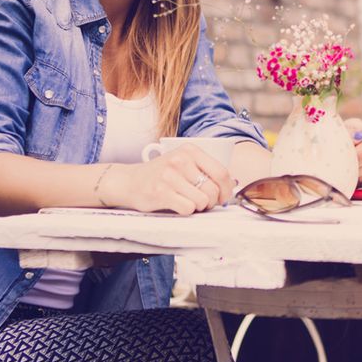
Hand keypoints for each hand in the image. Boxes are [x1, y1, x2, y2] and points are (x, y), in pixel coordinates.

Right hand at [100, 146, 232, 214]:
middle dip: (212, 201)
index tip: (224, 198)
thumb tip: (231, 186)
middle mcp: (180, 160)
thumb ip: (204, 170)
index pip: (221, 172)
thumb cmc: (161, 175)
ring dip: (198, 207)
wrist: (129, 181)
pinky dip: (186, 211)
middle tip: (203, 203)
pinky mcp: (160, 192)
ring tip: (188, 202)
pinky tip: (177, 205)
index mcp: (190, 150)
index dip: (227, 189)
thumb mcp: (183, 162)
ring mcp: (169, 176)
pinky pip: (188, 209)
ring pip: (202, 201)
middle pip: (213, 189)